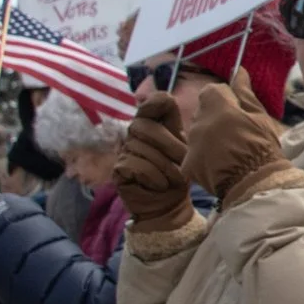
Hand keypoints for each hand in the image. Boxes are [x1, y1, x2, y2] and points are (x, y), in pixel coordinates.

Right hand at [115, 95, 194, 231]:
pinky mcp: (119, 169)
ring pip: (144, 149)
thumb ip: (178, 127)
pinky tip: (159, 185)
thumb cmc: (178, 174)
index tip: (166, 106)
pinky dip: (155, 178)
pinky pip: (138, 166)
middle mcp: (136, 133)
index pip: (153, 103)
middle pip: (148, 127)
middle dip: (171, 146)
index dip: (158, 102)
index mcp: (155, 124)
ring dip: (166, 168)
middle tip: (182, 163)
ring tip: (172, 179)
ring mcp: (125, 150)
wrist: (169, 203)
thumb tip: (177, 99)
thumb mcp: (184, 149)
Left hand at [183, 68, 303, 208]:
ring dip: (208, 136)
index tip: (236, 111)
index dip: (224, 99)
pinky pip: (192, 153)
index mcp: (217, 106)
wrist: (256, 183)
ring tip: (228, 151)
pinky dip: (202, 156)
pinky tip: (218, 165)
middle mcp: (199, 122)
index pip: (211, 91)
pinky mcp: (187, 163)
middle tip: (235, 133)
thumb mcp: (259, 116)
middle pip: (202, 111)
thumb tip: (238, 70)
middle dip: (215, 117)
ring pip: (196, 132)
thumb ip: (244, 92)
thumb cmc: (263, 146)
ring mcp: (191, 144)